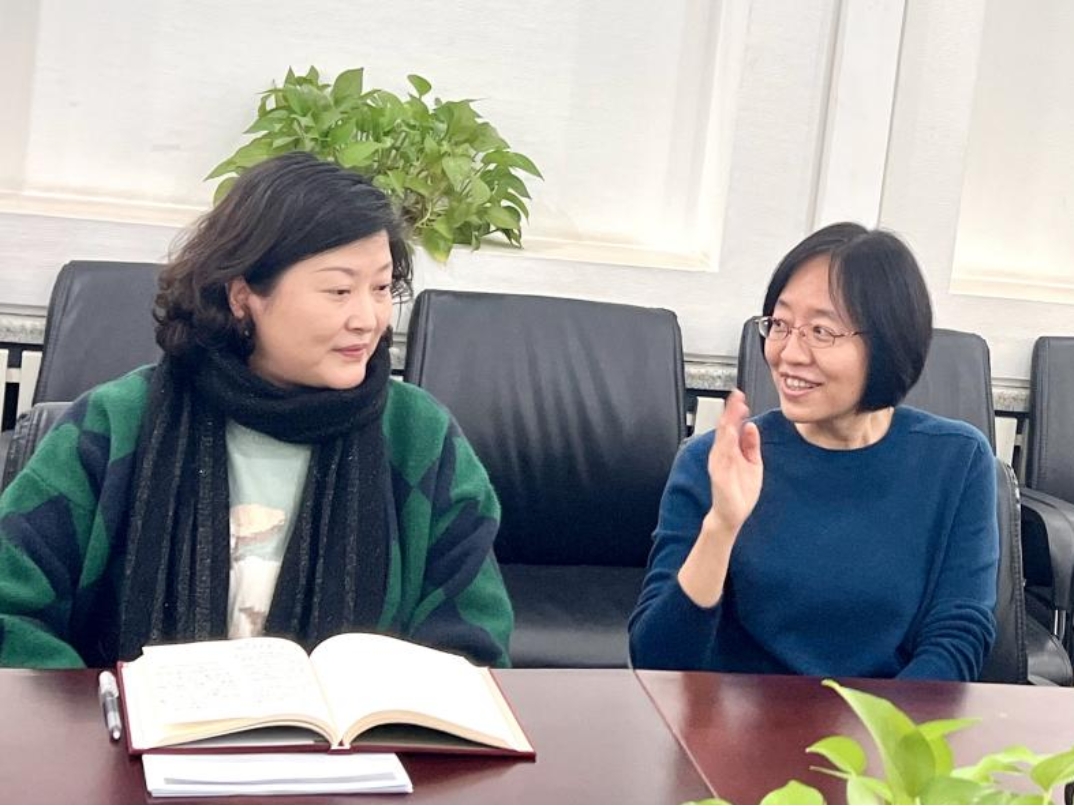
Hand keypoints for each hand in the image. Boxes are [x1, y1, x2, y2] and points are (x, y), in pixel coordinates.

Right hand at [707, 389, 762, 534]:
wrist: (732, 515)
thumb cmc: (740, 491)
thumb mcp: (753, 463)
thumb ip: (751, 445)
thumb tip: (751, 426)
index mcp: (731, 450)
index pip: (732, 426)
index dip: (736, 411)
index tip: (741, 397)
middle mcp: (723, 455)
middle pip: (725, 428)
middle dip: (730, 411)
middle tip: (736, 396)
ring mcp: (720, 464)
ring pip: (722, 439)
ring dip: (727, 423)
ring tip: (733, 410)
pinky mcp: (719, 476)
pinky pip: (722, 458)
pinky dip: (725, 445)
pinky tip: (730, 434)